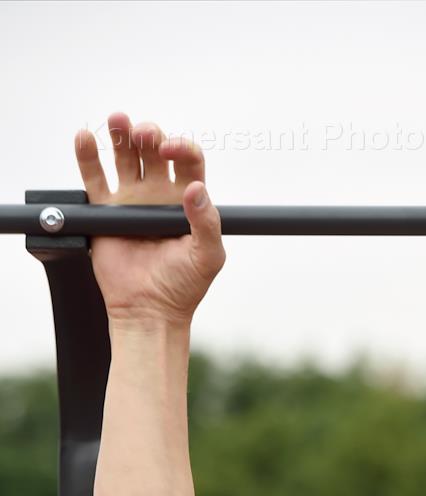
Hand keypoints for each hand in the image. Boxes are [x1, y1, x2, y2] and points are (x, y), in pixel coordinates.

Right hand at [74, 112, 225, 325]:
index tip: (171, 150)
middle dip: (149, 135)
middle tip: (144, 134)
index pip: (187, 160)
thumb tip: (196, 189)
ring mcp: (131, 200)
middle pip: (154, 150)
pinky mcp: (105, 211)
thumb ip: (207, 222)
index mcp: (187, 201)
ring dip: (121, 134)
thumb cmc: (183, 288)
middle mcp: (159, 195)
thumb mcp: (207, 256)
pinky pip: (93, 178)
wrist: (149, 311)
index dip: (181, 147)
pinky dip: (88, 155)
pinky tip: (85, 138)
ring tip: (117, 121)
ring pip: (124, 157)